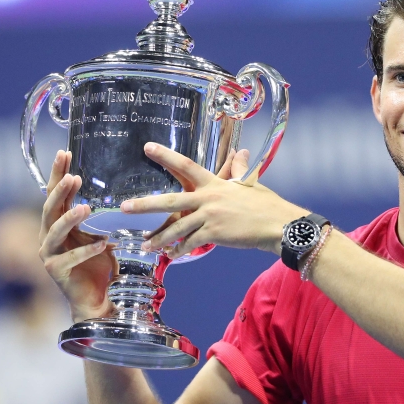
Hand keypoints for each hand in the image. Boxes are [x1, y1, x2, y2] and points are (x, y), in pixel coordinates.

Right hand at [38, 150, 114, 322]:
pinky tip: (103, 243)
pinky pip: (70, 258)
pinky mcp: (55, 272)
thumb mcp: (98, 232)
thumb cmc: (98, 264)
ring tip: (86, 208)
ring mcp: (49, 254)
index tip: (64, 153)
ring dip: (69, 218)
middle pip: (49, 208)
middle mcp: (48, 236)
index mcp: (57, 224)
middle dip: (59, 190)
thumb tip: (108, 187)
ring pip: (54, 231)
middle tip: (71, 176)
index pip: (54, 194)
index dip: (57, 173)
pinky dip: (87, 250)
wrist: (98, 298)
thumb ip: (94, 215)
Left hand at [120, 142, 306, 259]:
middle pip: (170, 200)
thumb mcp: (251, 184)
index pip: (186, 166)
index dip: (166, 156)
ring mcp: (210, 216)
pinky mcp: (215, 233)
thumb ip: (240, 170)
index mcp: (215, 183)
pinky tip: (171, 256)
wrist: (278, 225)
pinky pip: (191, 243)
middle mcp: (208, 197)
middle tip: (124, 207)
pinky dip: (180, 250)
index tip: (147, 148)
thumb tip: (242, 153)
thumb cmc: (267, 205)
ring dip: (160, 237)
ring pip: (177, 227)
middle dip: (145, 204)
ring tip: (145, 244)